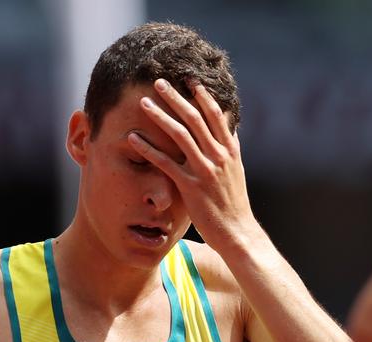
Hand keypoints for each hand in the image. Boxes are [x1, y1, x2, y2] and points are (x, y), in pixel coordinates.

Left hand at [128, 78, 257, 252]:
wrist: (238, 232)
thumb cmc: (233, 204)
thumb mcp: (235, 172)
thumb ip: (228, 150)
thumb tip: (228, 130)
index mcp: (230, 150)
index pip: (215, 115)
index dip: (201, 95)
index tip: (188, 79)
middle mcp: (219, 156)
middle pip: (195, 118)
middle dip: (176, 97)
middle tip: (159, 82)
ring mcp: (205, 170)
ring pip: (180, 135)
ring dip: (160, 116)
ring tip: (143, 103)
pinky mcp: (191, 187)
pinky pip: (165, 163)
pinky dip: (148, 148)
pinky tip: (132, 139)